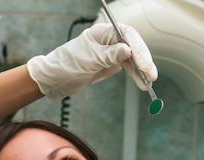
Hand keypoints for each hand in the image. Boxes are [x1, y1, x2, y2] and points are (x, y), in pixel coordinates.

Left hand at [27, 22, 157, 99]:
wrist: (53, 80)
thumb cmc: (66, 65)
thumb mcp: (88, 60)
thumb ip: (108, 55)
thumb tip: (127, 50)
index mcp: (102, 32)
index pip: (127, 35)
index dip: (138, 49)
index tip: (143, 64)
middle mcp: (108, 40)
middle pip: (133, 47)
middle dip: (143, 61)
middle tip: (150, 75)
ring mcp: (110, 53)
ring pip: (132, 59)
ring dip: (141, 71)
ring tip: (148, 83)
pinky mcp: (109, 65)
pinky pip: (127, 68)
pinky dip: (134, 75)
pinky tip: (141, 83)